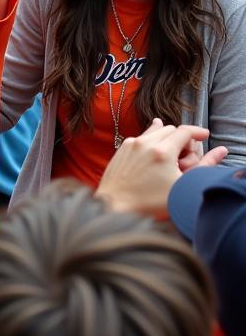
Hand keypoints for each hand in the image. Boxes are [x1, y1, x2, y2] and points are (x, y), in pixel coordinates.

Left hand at [97, 120, 228, 217]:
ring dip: (167, 138)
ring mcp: (131, 144)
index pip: (185, 131)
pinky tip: (157, 146)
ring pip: (156, 130)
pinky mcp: (122, 148)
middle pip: (171, 129)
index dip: (198, 132)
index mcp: (161, 152)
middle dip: (182, 139)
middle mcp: (145, 143)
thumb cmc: (150, 202)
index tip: (205, 136)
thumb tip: (220, 151)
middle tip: (185, 157)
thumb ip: (205, 166)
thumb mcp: (182, 186)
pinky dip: (153, 139)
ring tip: (172, 155)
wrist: (115, 206)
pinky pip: (142, 136)